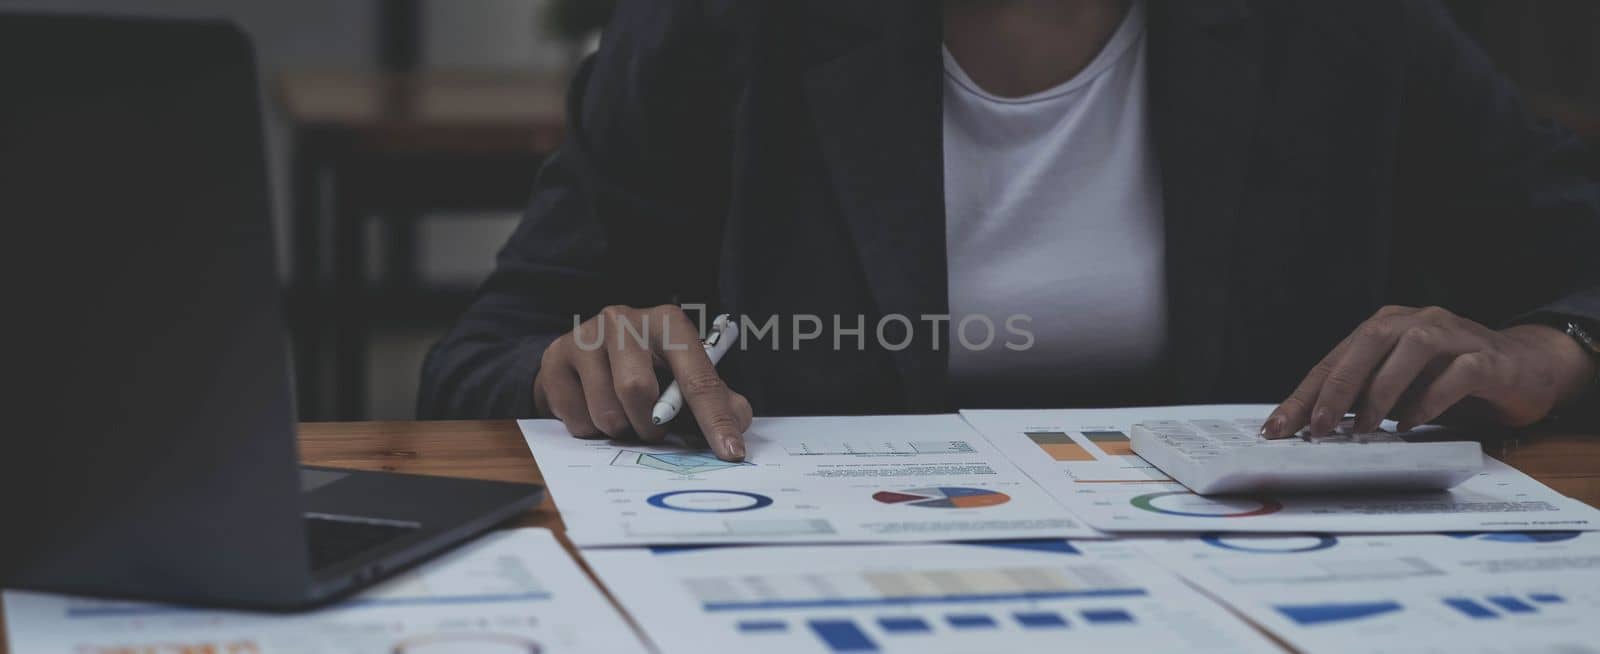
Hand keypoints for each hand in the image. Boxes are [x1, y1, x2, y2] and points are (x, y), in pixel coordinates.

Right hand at [533, 304, 751, 459]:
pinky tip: (593, 408)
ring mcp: (584, 336)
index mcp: (667, 322)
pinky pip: (576, 420)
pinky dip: (590, 430)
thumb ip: (715, 397)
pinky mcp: (554, 358)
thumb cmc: (646, 367)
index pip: (697, 376)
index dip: (716, 419)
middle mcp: (623, 319)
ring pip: (605, 412)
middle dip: (649, 425)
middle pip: (637, 390)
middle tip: (652, 430)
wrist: (585, 356)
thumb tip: (739, 424)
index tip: (731, 453)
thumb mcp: (683, 375)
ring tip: (622, 416)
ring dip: (619, 430)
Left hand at [1264, 305, 1595, 437]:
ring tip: (1363, 428)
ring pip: (1412, 348)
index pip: (1335, 359)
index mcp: (1385, 325)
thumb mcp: (1396, 388)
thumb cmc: (1447, 380)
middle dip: (1337, 387)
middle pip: (1369, 342)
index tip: (1277, 429)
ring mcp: (1456, 335)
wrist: (1523, 370)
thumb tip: (1309, 429)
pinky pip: (1458, 373)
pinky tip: (1411, 424)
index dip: (1303, 394)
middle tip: (1317, 428)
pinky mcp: (1488, 358)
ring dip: (1382, 390)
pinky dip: (1430, 399)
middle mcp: (1417, 321)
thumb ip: (1359, 398)